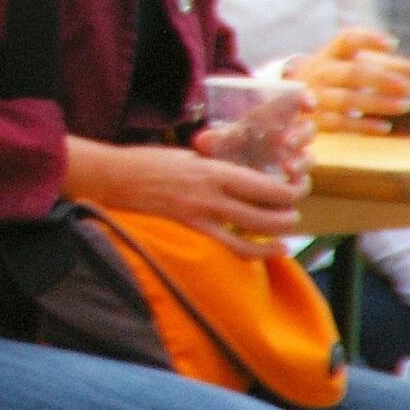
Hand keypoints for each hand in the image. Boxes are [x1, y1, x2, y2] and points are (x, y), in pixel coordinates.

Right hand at [67, 139, 305, 257]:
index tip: (298, 188)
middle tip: (294, 212)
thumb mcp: (188, 157)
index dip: (292, 191)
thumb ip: (217, 167)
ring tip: (287, 232)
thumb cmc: (146, 162)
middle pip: (270, 212)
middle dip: (290, 215)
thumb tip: (244, 176)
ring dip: (280, 234)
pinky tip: (271, 251)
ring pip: (257, 234)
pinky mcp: (191, 232)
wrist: (111, 178)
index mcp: (214, 170)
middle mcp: (213, 195)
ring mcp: (202, 217)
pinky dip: (258, 252)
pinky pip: (234, 248)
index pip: (269, 186)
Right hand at [287, 30, 409, 133]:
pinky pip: (339, 123)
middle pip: (350, 74)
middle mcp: (321, 72)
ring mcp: (315, 96)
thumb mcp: (356, 66)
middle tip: (409, 87)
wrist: (288, 97)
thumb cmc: (335, 78)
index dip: (367, 40)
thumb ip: (392, 68)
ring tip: (405, 105)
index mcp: (331, 54)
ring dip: (376, 103)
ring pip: (345, 100)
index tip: (392, 44)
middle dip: (380, 80)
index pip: (346, 40)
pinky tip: (385, 127)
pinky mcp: (316, 119)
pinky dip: (362, 126)